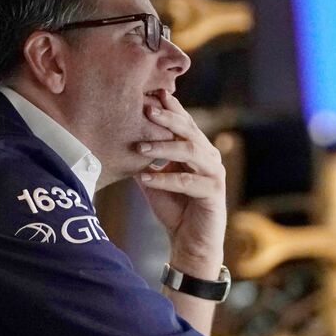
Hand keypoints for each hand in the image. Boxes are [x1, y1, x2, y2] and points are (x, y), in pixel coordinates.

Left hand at [134, 90, 226, 277]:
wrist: (191, 242)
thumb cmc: (175, 209)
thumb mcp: (155, 180)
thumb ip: (146, 161)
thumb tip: (121, 140)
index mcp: (196, 149)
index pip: (183, 122)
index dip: (168, 108)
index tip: (149, 93)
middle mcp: (208, 156)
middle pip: (188, 130)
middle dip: (168, 118)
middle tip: (147, 108)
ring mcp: (213, 173)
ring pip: (190, 151)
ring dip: (164, 147)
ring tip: (140, 147)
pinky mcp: (214, 192)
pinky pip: (187, 181)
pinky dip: (165, 179)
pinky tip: (144, 178)